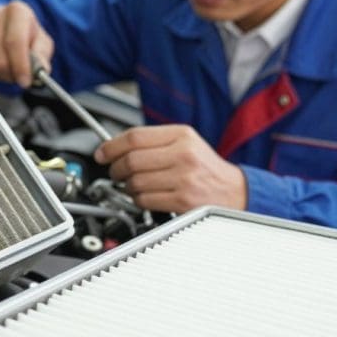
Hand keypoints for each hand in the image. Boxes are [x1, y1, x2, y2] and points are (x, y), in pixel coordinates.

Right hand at [0, 1, 53, 87]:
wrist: (9, 29)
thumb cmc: (27, 36)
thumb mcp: (42, 44)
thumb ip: (42, 56)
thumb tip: (39, 69)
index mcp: (16, 11)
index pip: (14, 42)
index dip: (20, 66)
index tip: (25, 81)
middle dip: (10, 75)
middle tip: (18, 76)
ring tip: (8, 70)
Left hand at [94, 125, 247, 212]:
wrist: (235, 192)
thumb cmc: (205, 169)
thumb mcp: (186, 143)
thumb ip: (154, 142)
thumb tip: (114, 148)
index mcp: (181, 135)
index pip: (135, 137)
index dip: (111, 146)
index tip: (101, 153)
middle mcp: (183, 154)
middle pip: (131, 160)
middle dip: (116, 169)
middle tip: (115, 173)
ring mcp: (184, 178)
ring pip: (135, 182)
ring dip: (127, 187)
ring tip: (133, 186)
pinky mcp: (183, 200)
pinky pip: (145, 200)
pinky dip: (138, 200)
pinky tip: (145, 197)